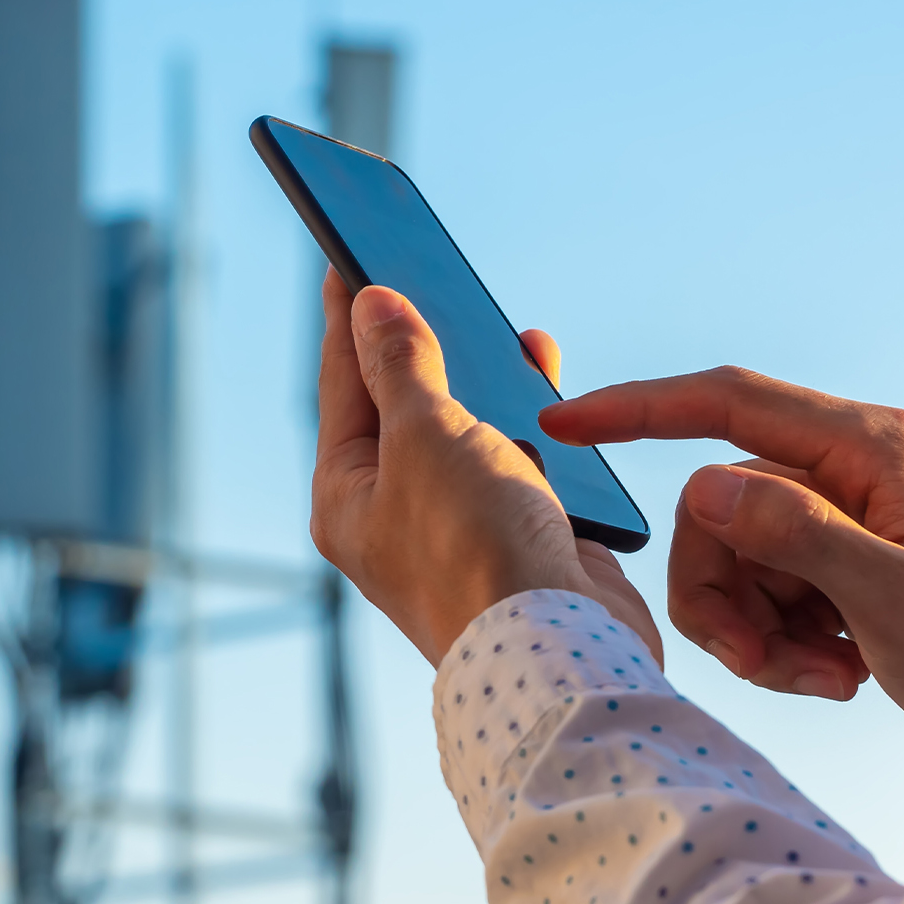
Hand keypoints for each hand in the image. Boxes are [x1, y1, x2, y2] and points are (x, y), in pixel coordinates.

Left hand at [311, 268, 661, 667]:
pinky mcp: (518, 534)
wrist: (562, 649)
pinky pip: (518, 456)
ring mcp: (458, 524)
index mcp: (347, 493)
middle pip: (402, 403)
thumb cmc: (474, 547)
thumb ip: (400, 366)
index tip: (346, 254)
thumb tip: (369, 304)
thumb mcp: (424, 436)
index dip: (347, 315)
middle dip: (421, 339)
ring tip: (497, 326)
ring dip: (485, 376)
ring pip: (467, 428)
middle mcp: (395, 510)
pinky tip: (544, 382)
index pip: (341, 383)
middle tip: (422, 272)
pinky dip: (531, 416)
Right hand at [540, 366, 903, 728]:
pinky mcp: (837, 559)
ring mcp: (842, 514)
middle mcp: (850, 467)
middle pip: (718, 504)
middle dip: (720, 589)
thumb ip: (798, 536)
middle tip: (758, 660)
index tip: (564, 423)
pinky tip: (836, 674)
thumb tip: (702, 488)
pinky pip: (760, 586)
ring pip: (731, 553)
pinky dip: (777, 640)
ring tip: (815, 676)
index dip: (638, 408)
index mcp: (870, 448)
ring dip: (752, 627)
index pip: (728, 402)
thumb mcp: (897, 602)